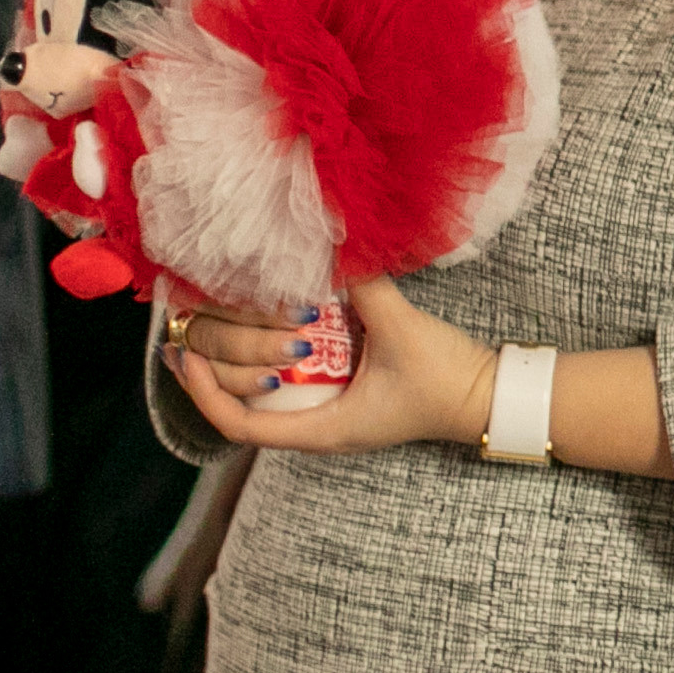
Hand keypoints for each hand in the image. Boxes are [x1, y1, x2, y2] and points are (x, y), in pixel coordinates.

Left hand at [164, 277, 494, 455]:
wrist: (486, 394)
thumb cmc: (444, 378)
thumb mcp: (400, 330)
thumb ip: (364, 287)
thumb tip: (330, 244)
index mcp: (324, 428)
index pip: (240, 425)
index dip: (205, 392)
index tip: (187, 356)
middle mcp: (320, 427)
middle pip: (244, 412)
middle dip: (213, 374)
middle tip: (188, 333)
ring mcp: (332, 413)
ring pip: (266, 400)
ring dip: (239, 366)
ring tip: (216, 327)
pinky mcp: (346, 396)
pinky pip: (293, 385)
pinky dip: (273, 359)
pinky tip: (267, 328)